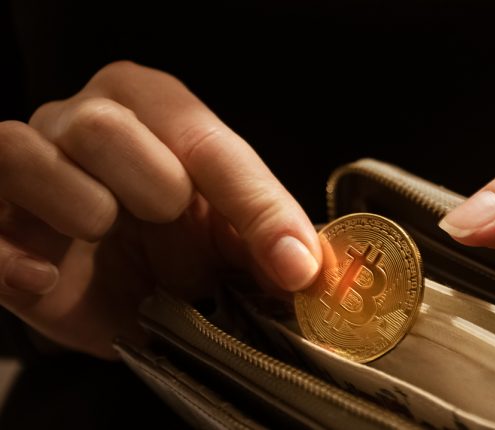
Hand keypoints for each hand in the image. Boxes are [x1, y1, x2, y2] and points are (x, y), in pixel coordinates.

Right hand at [0, 61, 321, 358]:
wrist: (104, 287)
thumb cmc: (169, 250)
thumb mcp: (225, 244)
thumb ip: (267, 243)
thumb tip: (314, 268)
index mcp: (160, 113)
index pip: (208, 143)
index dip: (256, 206)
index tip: (294, 265)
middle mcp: (90, 121)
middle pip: (107, 127)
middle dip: (151, 190)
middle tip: (170, 230)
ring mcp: (32, 158)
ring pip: (28, 150)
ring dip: (78, 207)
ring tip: (102, 236)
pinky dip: (13, 253)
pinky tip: (47, 276)